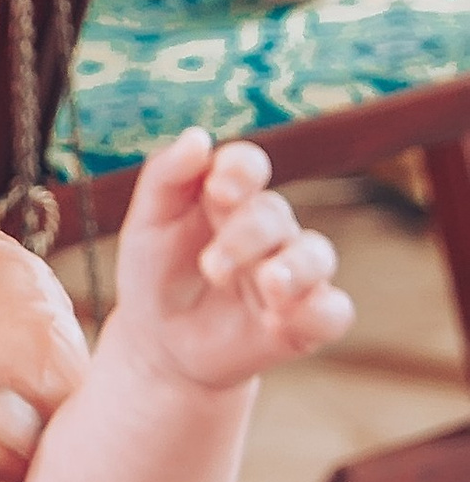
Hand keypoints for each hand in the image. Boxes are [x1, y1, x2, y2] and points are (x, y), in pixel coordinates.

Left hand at [115, 130, 350, 386]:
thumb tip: (198, 137)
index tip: (219, 190)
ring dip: (295, 266)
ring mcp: (291, 274)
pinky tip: (282, 321)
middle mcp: (268, 230)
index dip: (241, 170)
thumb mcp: (146, 225)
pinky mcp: (305, 321)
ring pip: (317, 254)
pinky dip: (318, 312)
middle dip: (245, 236)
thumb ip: (165, 176)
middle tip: (211, 267)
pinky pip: (334, 311)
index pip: (248, 165)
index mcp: (229, 197)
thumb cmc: (155, 273)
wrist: (160, 344)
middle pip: (274, 214)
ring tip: (269, 283)